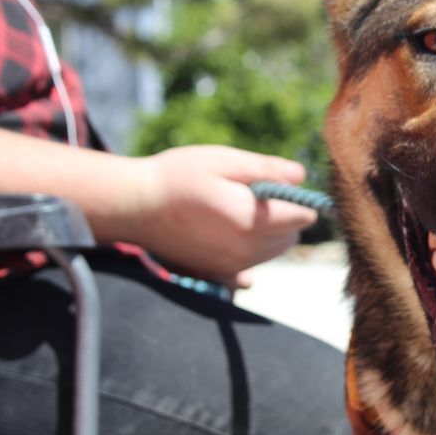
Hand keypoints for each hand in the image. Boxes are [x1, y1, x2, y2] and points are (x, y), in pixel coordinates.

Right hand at [119, 145, 317, 286]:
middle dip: (284, 215)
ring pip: (272, 251)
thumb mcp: (224, 161)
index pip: (302, 217)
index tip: (279, 183)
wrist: (133, 206)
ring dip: (267, 231)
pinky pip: (250, 266)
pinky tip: (227, 230)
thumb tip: (302, 177)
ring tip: (235, 207)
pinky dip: (249, 249)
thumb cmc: (178, 176)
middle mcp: (244, 251)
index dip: (298, 198)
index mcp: (250, 221)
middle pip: (290, 237)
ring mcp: (230, 267)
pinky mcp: (217, 274)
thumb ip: (268, 169)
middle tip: (253, 192)